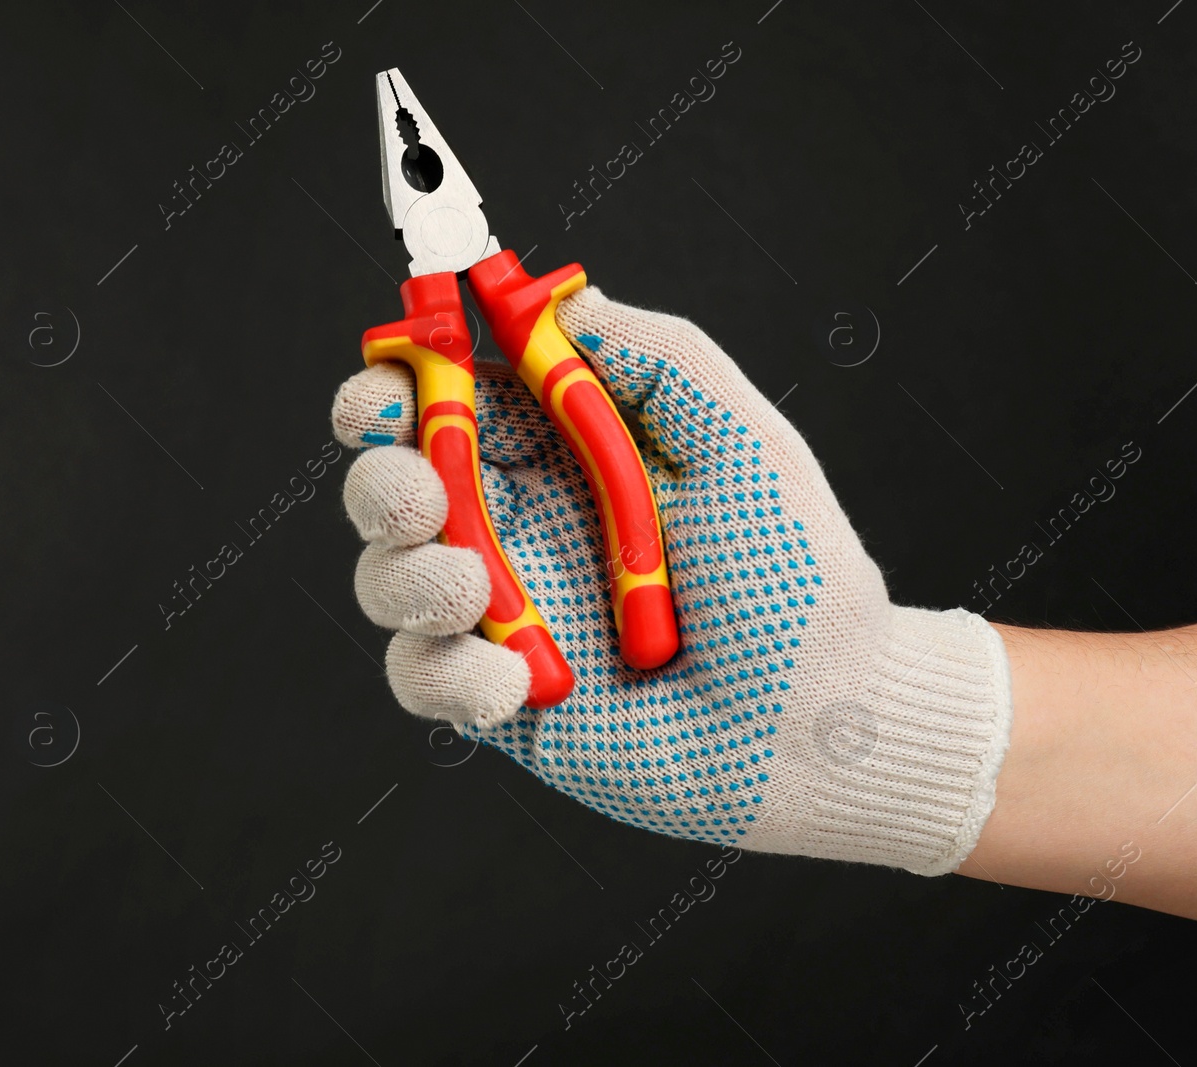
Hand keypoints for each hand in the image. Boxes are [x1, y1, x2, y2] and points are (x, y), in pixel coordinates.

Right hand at [331, 286, 1012, 873]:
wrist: (813, 720)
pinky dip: (448, 673)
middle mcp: (522, 527)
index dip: (399, 386)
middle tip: (421, 495)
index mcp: (565, 456)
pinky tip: (517, 684)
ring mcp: (507, 614)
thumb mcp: (740, 441)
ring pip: (388, 577)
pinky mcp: (499, 697)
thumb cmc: (792, 576)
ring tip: (477, 592)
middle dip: (383, 481)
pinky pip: (420, 677)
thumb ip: (657, 357)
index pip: (452, 402)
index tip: (385, 384)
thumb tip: (570, 302)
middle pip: (395, 484)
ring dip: (411, 576)